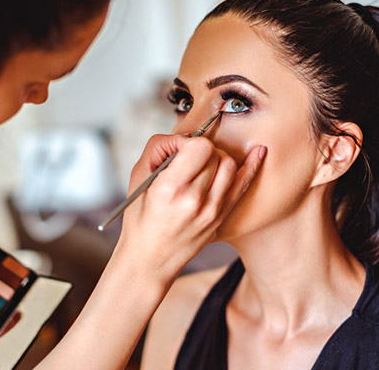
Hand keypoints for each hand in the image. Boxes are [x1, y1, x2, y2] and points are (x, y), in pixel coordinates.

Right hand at [117, 134, 265, 276]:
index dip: (188, 142)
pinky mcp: (222, 217)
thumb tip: (184, 137)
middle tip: (186, 160)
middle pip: (216, 154)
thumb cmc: (140, 219)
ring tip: (202, 165)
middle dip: (201, 149)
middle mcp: (195, 200)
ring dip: (217, 157)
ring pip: (230, 165)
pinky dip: (251, 165)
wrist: (151, 259)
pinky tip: (258, 152)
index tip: (177, 151)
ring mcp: (213, 211)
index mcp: (170, 189)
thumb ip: (158, 147)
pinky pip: (243, 185)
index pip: (199, 146)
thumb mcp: (137, 178)